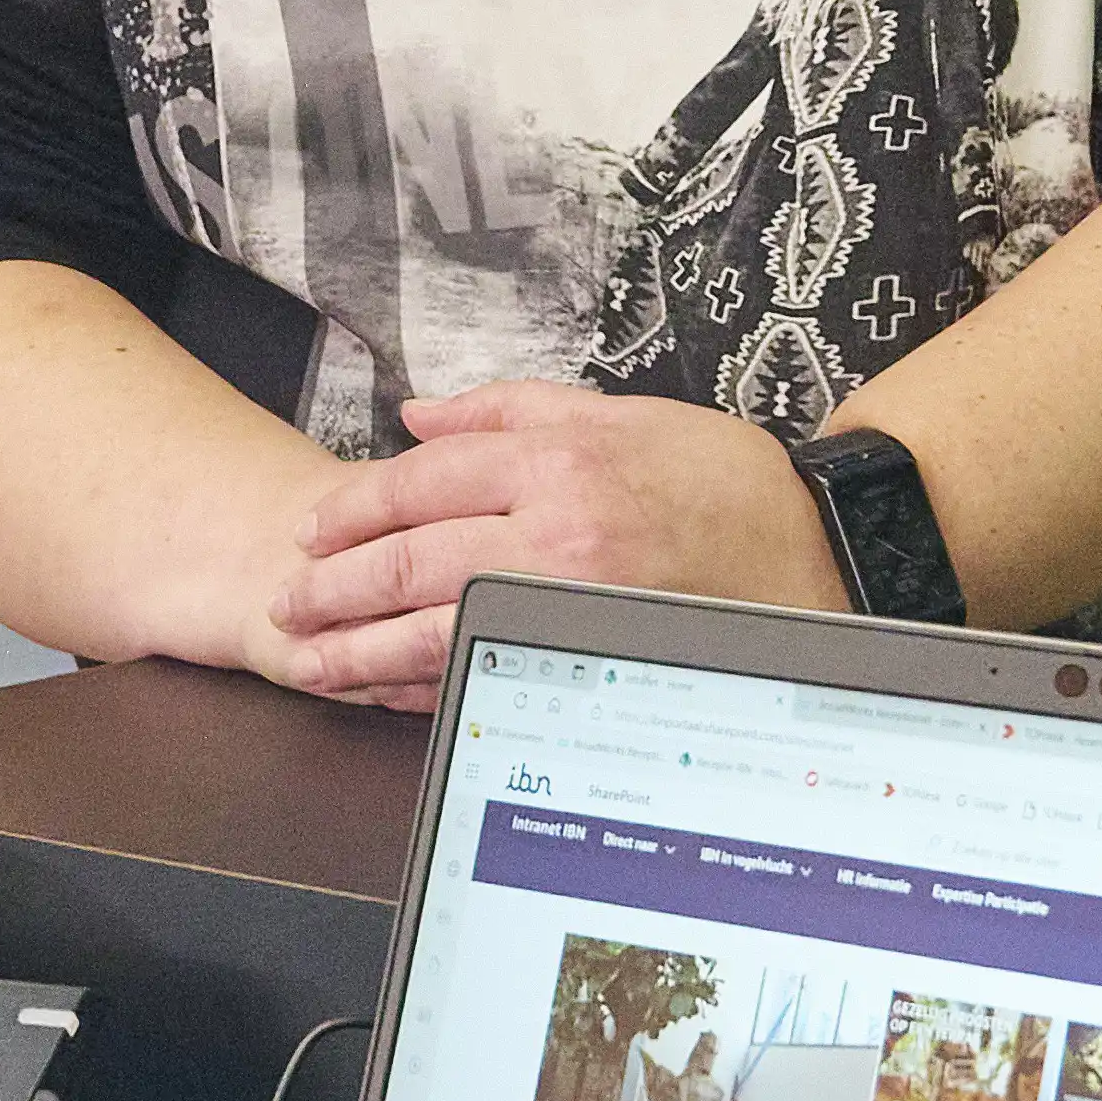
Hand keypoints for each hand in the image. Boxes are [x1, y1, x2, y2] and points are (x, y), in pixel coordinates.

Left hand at [249, 381, 851, 708]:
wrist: (814, 551)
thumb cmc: (717, 478)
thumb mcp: (616, 412)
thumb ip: (506, 411)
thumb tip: (416, 415)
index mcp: (557, 461)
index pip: (421, 483)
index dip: (354, 511)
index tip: (311, 533)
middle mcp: (557, 533)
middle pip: (412, 562)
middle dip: (335, 588)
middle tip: (287, 604)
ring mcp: (572, 605)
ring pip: (437, 630)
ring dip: (362, 648)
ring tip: (313, 659)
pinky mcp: (591, 659)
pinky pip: (492, 673)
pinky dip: (432, 684)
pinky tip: (392, 689)